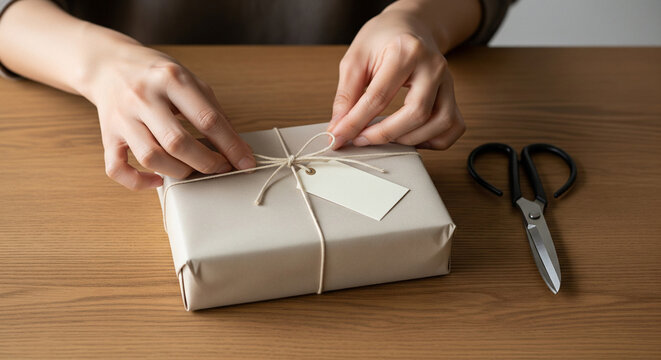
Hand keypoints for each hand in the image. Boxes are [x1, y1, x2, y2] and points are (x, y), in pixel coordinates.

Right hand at [87, 44, 255, 189]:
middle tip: (221, 168)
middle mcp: (143, 97)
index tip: (245, 162)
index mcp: (170, 79)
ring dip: (178, 171)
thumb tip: (239, 148)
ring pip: (150, 157)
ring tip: (192, 169)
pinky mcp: (107, 135)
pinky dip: (138, 182)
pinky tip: (158, 180)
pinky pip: (117, 168)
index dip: (230, 146)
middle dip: (207, 162)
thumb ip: (214, 112)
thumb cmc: (155, 74)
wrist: (108, 63)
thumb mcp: (189, 80)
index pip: (207, 119)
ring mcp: (122, 117)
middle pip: (177, 142)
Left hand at [328, 7, 464, 149]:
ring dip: (409, 140)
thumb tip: (339, 130)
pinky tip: (410, 136)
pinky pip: (452, 128)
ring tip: (384, 137)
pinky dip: (433, 141)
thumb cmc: (381, 40)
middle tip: (360, 140)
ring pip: (439, 124)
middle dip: (384, 135)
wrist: (409, 26)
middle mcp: (433, 66)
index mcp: (406, 51)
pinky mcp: (453, 95)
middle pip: (416, 114)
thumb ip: (346, 95)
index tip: (338, 138)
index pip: (379, 97)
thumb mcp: (355, 59)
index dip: (355, 123)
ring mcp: (448, 82)